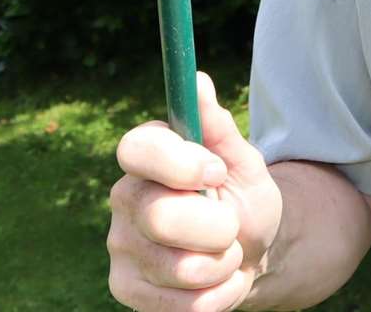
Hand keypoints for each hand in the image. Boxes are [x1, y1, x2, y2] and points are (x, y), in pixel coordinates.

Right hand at [107, 72, 282, 311]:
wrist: (250, 253)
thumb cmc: (243, 198)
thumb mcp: (243, 161)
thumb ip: (218, 127)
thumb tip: (197, 80)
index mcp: (149, 155)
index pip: (137, 149)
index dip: (178, 163)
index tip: (217, 173)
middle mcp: (125, 196)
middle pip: (157, 215)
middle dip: (214, 226)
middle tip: (231, 225)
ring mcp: (121, 244)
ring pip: (172, 265)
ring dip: (220, 263)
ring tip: (227, 253)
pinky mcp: (126, 287)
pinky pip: (174, 303)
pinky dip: (213, 296)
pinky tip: (218, 281)